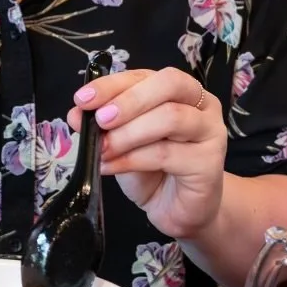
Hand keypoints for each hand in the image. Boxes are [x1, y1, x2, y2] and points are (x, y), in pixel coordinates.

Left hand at [68, 67, 226, 244]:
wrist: (176, 210)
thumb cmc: (153, 171)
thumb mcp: (121, 143)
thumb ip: (103, 126)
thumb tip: (76, 113)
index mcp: (178, 91)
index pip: (145, 75)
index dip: (112, 84)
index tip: (82, 99)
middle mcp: (201, 104)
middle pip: (169, 84)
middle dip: (129, 101)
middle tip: (101, 120)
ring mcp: (211, 131)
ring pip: (170, 117)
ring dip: (129, 133)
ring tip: (102, 150)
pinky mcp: (209, 162)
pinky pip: (166, 153)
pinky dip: (132, 159)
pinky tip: (111, 167)